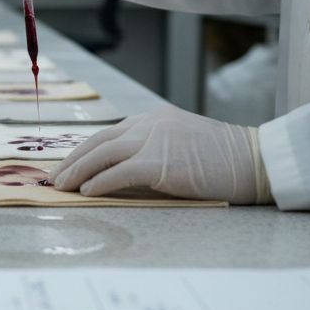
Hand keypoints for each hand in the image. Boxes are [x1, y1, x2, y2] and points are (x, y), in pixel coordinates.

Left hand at [50, 104, 270, 204]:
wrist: (253, 161)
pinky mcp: (160, 162)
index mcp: (155, 118)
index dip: (85, 150)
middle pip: (100, 141)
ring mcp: (155, 140)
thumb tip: (118, 172)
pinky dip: (99, 183)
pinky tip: (86, 191)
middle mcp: (151, 123)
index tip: (68, 163)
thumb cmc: (222, 160)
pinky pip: (119, 173)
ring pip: (103, 154)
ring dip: (78, 171)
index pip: (110, 133)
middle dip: (73, 160)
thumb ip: (153, 149)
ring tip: (62, 186)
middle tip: (56, 176)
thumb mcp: (182, 144)